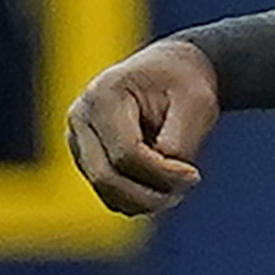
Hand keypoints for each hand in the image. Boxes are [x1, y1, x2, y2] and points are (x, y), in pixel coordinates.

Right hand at [66, 41, 218, 215]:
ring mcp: (77, 140)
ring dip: (147, 202)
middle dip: (151, 196)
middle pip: (107, 179)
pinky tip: (163, 185)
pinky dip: (139, 200)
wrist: (168, 72)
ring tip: (179, 186)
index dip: (163, 174)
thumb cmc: (184, 84)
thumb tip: (162, 179)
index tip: (194, 175)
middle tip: (186, 189)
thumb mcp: (197, 104)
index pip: (127, 153)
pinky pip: (110, 195)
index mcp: (104, 95)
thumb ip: (179, 142)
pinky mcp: (85, 158)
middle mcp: (80, 118)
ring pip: (107, 193)